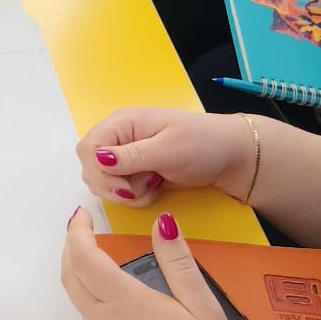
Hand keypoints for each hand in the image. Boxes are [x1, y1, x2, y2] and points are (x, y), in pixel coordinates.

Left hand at [62, 208, 242, 319]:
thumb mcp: (203, 310)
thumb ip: (178, 263)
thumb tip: (163, 222)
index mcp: (125, 303)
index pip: (84, 257)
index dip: (77, 232)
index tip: (81, 216)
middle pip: (71, 279)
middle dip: (71, 250)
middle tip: (82, 233)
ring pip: (83, 307)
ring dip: (86, 282)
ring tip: (109, 271)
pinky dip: (102, 313)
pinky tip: (128, 318)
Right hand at [76, 108, 254, 206]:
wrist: (232, 158)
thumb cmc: (204, 145)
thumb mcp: (169, 149)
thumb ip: (132, 156)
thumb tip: (98, 159)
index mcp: (123, 122)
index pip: (88, 148)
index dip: (99, 171)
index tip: (124, 186)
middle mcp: (119, 138)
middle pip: (90, 167)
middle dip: (112, 186)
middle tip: (140, 189)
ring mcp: (127, 157)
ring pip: (103, 183)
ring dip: (124, 193)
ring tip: (152, 186)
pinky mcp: (136, 173)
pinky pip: (120, 191)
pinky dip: (134, 197)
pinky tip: (154, 189)